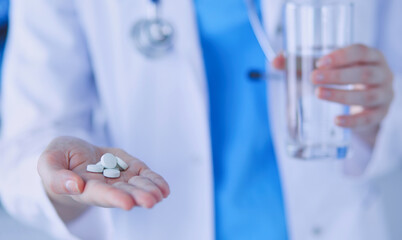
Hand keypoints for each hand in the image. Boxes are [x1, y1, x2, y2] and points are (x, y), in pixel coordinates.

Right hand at [38, 136, 169, 220]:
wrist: (74, 153)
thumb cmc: (59, 158)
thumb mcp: (49, 162)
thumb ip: (57, 177)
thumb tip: (76, 186)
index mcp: (84, 189)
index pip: (100, 195)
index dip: (114, 198)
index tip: (127, 203)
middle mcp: (105, 187)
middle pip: (124, 193)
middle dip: (138, 197)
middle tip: (151, 201)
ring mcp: (120, 178)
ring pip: (137, 186)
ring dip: (149, 190)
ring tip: (161, 194)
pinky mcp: (130, 169)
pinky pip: (144, 177)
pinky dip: (154, 181)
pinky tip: (164, 189)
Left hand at [273, 44, 393, 145]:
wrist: (367, 100)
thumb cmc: (344, 76)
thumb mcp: (327, 67)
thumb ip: (300, 63)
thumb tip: (275, 61)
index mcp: (370, 56)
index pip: (360, 51)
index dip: (341, 56)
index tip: (319, 62)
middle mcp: (382, 74)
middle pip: (363, 73)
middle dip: (337, 76)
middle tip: (313, 78)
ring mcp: (384, 95)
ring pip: (366, 96)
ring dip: (341, 95)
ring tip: (319, 94)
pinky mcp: (379, 114)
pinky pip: (368, 119)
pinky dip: (352, 121)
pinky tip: (336, 121)